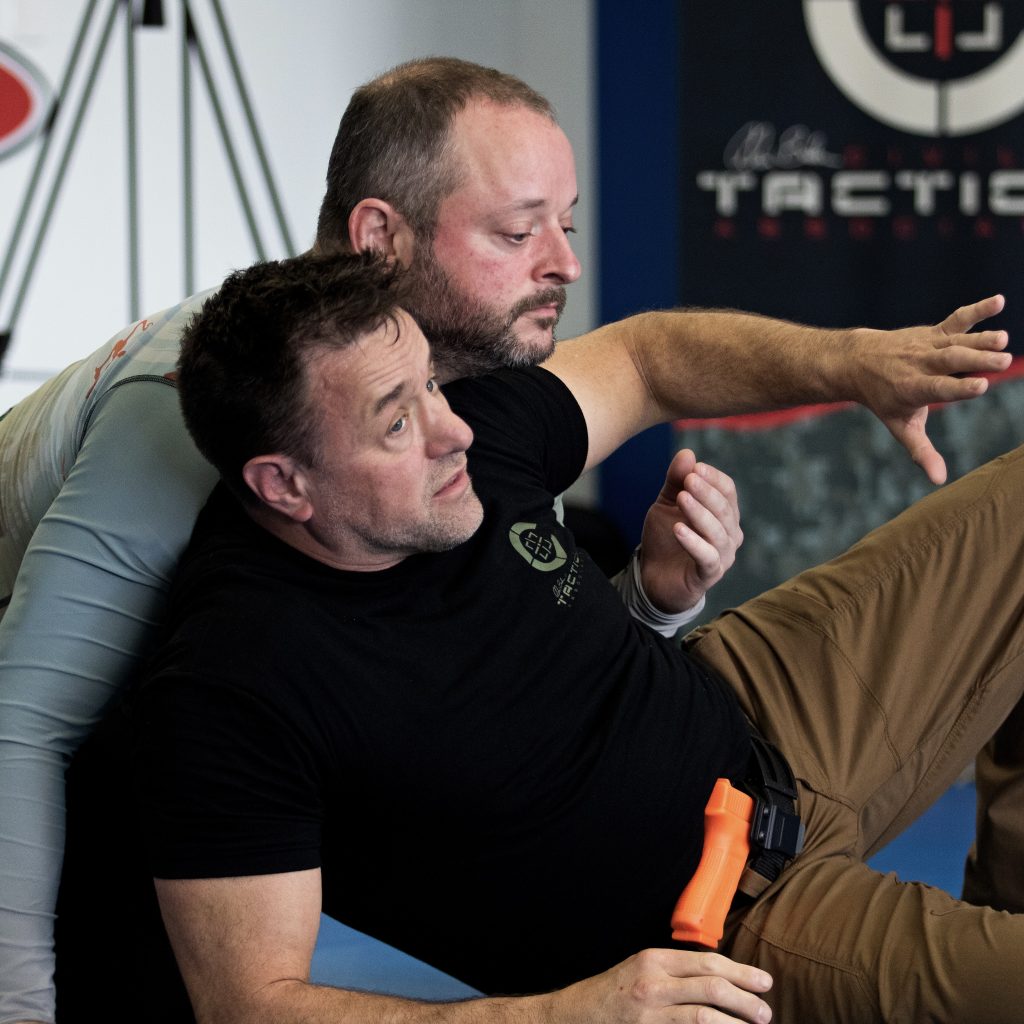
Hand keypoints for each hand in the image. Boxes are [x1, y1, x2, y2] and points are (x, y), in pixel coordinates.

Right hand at [545, 948, 771, 1022]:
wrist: (576, 1015)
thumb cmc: (613, 992)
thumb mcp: (642, 969)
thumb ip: (674, 971)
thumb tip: (719, 977)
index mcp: (655, 960)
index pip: (707, 963)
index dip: (740, 973)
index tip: (762, 982)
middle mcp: (654, 983)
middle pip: (711, 986)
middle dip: (745, 998)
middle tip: (765, 1010)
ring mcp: (651, 1013)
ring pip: (705, 1016)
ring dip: (735, 1023)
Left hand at [638, 449, 741, 613]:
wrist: (652, 577)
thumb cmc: (665, 538)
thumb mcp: (667, 504)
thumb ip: (676, 481)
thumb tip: (688, 453)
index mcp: (724, 514)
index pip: (728, 491)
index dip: (713, 478)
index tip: (694, 468)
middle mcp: (729, 534)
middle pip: (725, 510)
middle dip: (707, 493)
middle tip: (689, 479)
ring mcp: (722, 556)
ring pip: (718, 533)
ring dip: (700, 514)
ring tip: (682, 499)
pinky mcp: (708, 575)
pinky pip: (707, 557)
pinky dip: (694, 542)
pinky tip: (678, 529)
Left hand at [850, 294, 1009, 483]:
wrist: (857, 361)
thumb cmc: (884, 399)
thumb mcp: (900, 426)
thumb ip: (921, 451)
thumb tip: (939, 480)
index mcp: (912, 389)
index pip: (938, 388)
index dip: (958, 387)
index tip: (980, 386)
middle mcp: (919, 364)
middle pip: (951, 361)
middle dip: (976, 360)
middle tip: (1003, 362)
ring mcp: (927, 345)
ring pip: (956, 341)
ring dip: (980, 339)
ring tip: (1003, 340)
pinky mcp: (934, 332)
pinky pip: (956, 319)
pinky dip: (976, 310)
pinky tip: (998, 301)